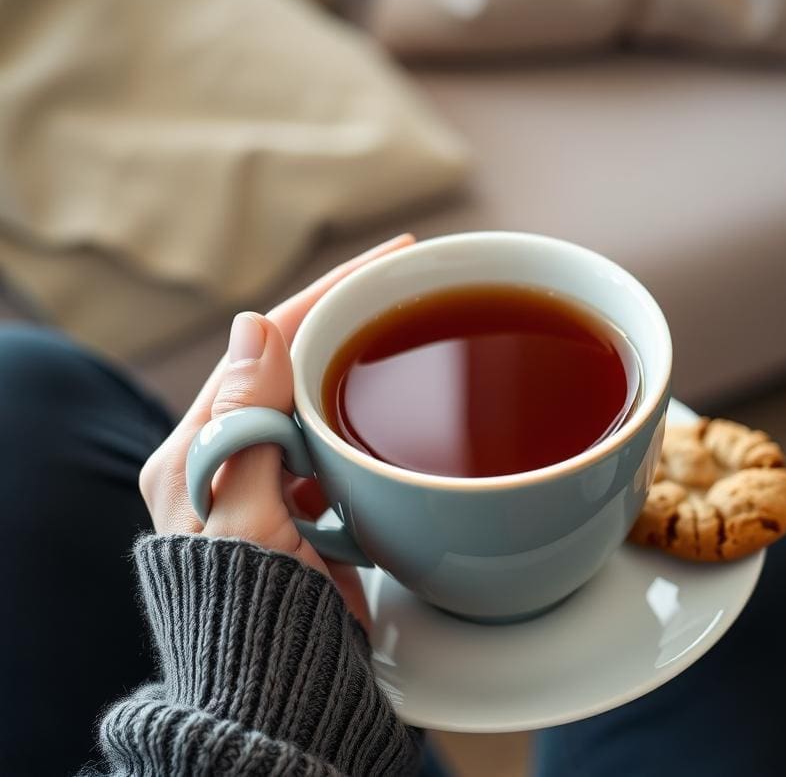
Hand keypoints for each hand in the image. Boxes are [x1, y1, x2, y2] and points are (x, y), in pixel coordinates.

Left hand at [139, 235, 414, 629]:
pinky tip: (399, 411)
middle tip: (413, 287)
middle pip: (295, 361)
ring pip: (321, 397)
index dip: (325, 296)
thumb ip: (246, 429)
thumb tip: (252, 326)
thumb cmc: (252, 620)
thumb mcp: (244, 523)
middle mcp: (232, 453)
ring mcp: (272, 476)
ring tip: (415, 331)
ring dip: (362, 367)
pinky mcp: (307, 501)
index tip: (386, 261)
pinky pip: (339, 441)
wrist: (276, 693)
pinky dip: (367, 420)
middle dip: (351, 321)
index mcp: (201, 449)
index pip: (266, 345)